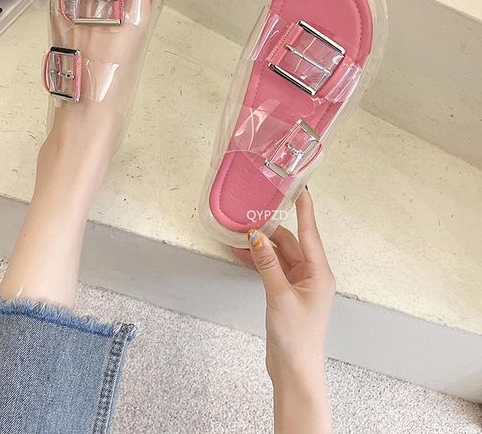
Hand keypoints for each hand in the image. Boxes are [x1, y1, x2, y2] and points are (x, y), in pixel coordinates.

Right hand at [232, 189, 334, 432]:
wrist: (294, 370)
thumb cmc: (295, 335)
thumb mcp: (279, 295)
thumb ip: (267, 263)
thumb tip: (255, 235)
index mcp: (318, 272)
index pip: (309, 233)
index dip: (304, 209)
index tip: (300, 188)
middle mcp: (312, 274)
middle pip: (290, 243)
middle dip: (270, 231)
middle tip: (248, 217)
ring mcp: (299, 284)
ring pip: (279, 256)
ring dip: (261, 248)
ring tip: (238, 237)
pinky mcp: (287, 293)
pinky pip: (273, 269)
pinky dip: (260, 262)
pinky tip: (242, 256)